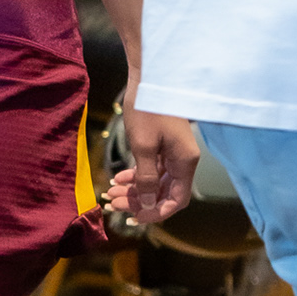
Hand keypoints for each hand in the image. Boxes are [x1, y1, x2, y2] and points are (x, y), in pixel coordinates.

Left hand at [106, 106, 199, 224]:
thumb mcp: (143, 147)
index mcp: (185, 162)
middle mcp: (183, 160)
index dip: (156, 212)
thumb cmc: (147, 109)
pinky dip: (136, 176)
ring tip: (111, 193)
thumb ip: (145, 178)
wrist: (148, 78)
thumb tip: (147, 203)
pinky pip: (152, 169)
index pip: (177, 200)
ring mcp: (173, 153)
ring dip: (134, 190)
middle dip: (140, 202)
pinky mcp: (163, 146)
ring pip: (155, 182)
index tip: (134, 218)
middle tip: (114, 204)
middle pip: (164, 193)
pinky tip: (118, 179)